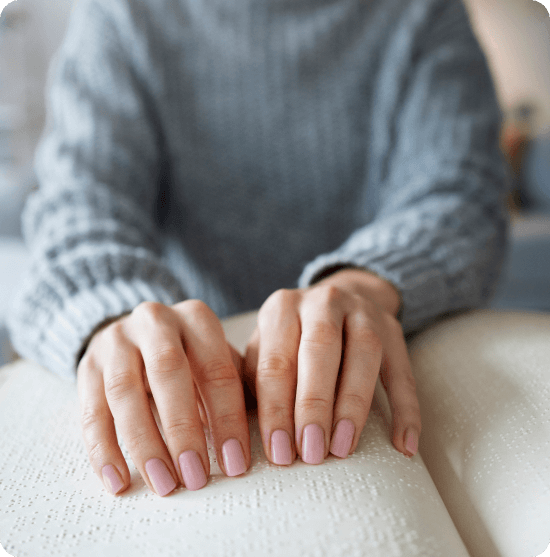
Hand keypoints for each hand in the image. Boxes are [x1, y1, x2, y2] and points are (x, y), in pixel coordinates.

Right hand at [77, 300, 249, 496]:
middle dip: (183, 429)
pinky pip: (91, 411)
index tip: (235, 462)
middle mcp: (155, 322)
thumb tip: (264, 432)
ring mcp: (116, 341)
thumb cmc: (186, 354)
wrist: (131, 331)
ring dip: (144, 444)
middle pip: (167, 372)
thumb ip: (233, 386)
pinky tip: (119, 480)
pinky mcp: (87, 366)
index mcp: (196, 318)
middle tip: (196, 476)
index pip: (216, 369)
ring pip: (124, 392)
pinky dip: (103, 450)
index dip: (227, 418)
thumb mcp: (212, 357)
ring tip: (163, 483)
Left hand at [243, 268, 420, 464]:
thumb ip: (249, 377)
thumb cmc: (293, 336)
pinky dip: (406, 409)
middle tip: (310, 452)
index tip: (278, 451)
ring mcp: (362, 313)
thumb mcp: (265, 344)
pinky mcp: (393, 330)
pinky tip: (403, 445)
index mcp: (282, 308)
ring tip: (343, 448)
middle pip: (319, 351)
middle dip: (313, 405)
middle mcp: (322, 303)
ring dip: (353, 404)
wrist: (341, 297)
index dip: (276, 408)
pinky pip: (403, 370)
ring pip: (362, 354)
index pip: (275, 361)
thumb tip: (233, 428)